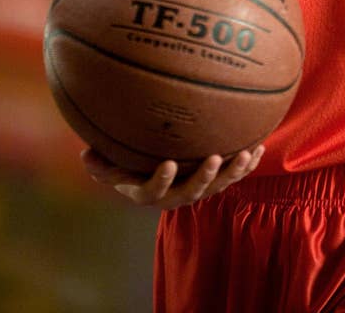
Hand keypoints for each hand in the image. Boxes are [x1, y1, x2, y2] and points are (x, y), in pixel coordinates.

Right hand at [81, 145, 264, 208]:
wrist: (152, 167)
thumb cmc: (125, 161)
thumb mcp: (108, 163)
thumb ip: (99, 162)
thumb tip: (85, 153)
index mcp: (146, 191)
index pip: (152, 192)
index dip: (161, 180)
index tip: (169, 163)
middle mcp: (174, 195)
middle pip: (191, 194)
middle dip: (205, 177)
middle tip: (216, 157)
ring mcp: (196, 190)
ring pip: (217, 187)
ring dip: (233, 172)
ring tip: (246, 154)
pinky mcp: (214, 181)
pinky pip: (232, 176)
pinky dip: (246, 165)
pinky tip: (259, 148)